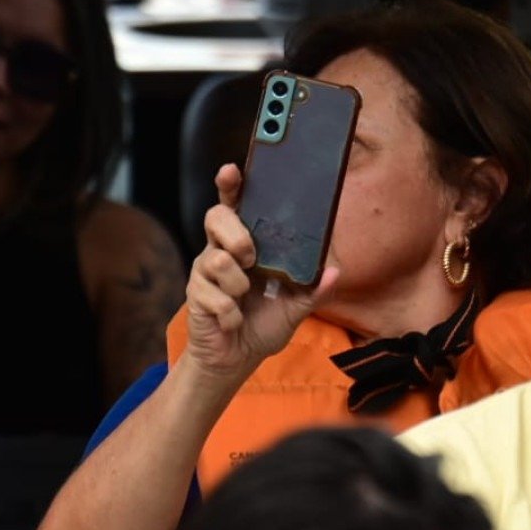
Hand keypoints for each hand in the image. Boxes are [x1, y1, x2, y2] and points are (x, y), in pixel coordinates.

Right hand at [183, 164, 337, 381]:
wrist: (236, 358)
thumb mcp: (297, 307)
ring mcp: (204, 272)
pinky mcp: (196, 295)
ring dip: (238, 285)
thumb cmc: (263, 323)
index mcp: (245, 242)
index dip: (230, 185)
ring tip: (244, 299)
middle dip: (235, 234)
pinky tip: (233, 322)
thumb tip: (335, 271)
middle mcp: (221, 250)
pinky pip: (214, 296)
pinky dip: (231, 314)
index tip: (231, 170)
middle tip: (251, 257)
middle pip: (215, 217)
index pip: (234, 204)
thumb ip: (315, 288)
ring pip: (216, 260)